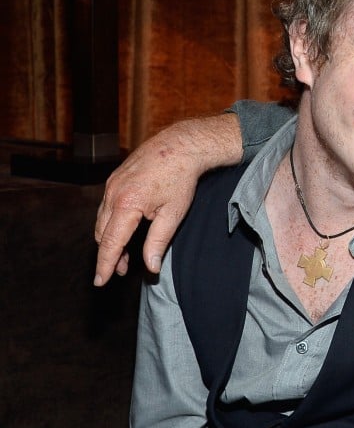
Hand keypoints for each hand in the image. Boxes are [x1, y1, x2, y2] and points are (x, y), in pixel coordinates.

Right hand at [94, 113, 241, 285]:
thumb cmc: (180, 179)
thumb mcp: (173, 214)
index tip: (100, 281)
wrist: (180, 146)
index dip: (104, 265)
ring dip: (110, 240)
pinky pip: (106, 208)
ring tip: (125, 256)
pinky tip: (125, 230)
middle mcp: (113, 194)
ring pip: (102, 221)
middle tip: (121, 270)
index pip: (110, 243)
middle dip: (108, 255)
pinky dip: (111, 224)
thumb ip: (158, 242)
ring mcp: (111, 185)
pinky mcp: (114, 179)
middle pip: (102, 234)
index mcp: (127, 205)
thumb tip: (151, 268)